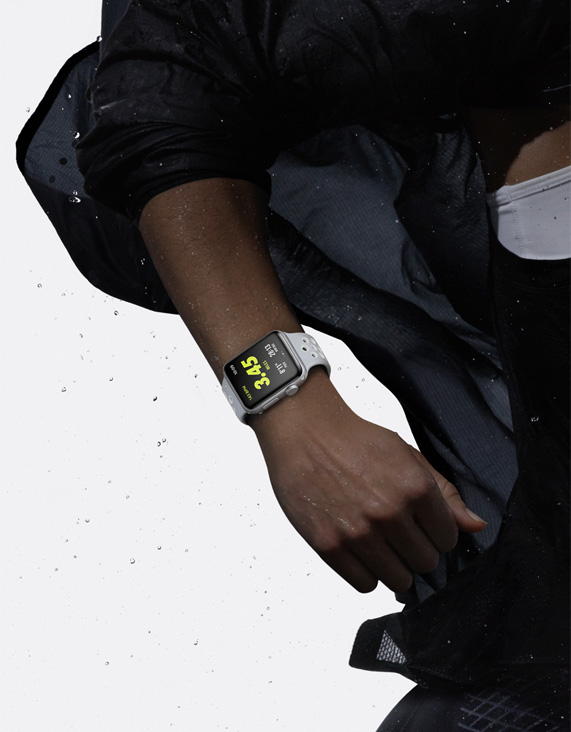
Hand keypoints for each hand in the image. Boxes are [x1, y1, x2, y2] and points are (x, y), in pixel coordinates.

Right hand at [252, 370, 486, 592]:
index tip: (421, 524)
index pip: (447, 539)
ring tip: (379, 544)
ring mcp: (358, 533)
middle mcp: (389, 513)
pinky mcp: (329, 546)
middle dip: (416, 550)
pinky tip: (359, 551)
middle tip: (397, 532)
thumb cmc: (355, 440)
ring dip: (394, 566)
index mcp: (415, 487)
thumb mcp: (407, 455)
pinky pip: (365, 584)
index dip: (436, 532)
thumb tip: (476, 526)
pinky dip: (366, 573)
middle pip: (425, 562)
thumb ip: (443, 492)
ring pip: (399, 580)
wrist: (304, 433)